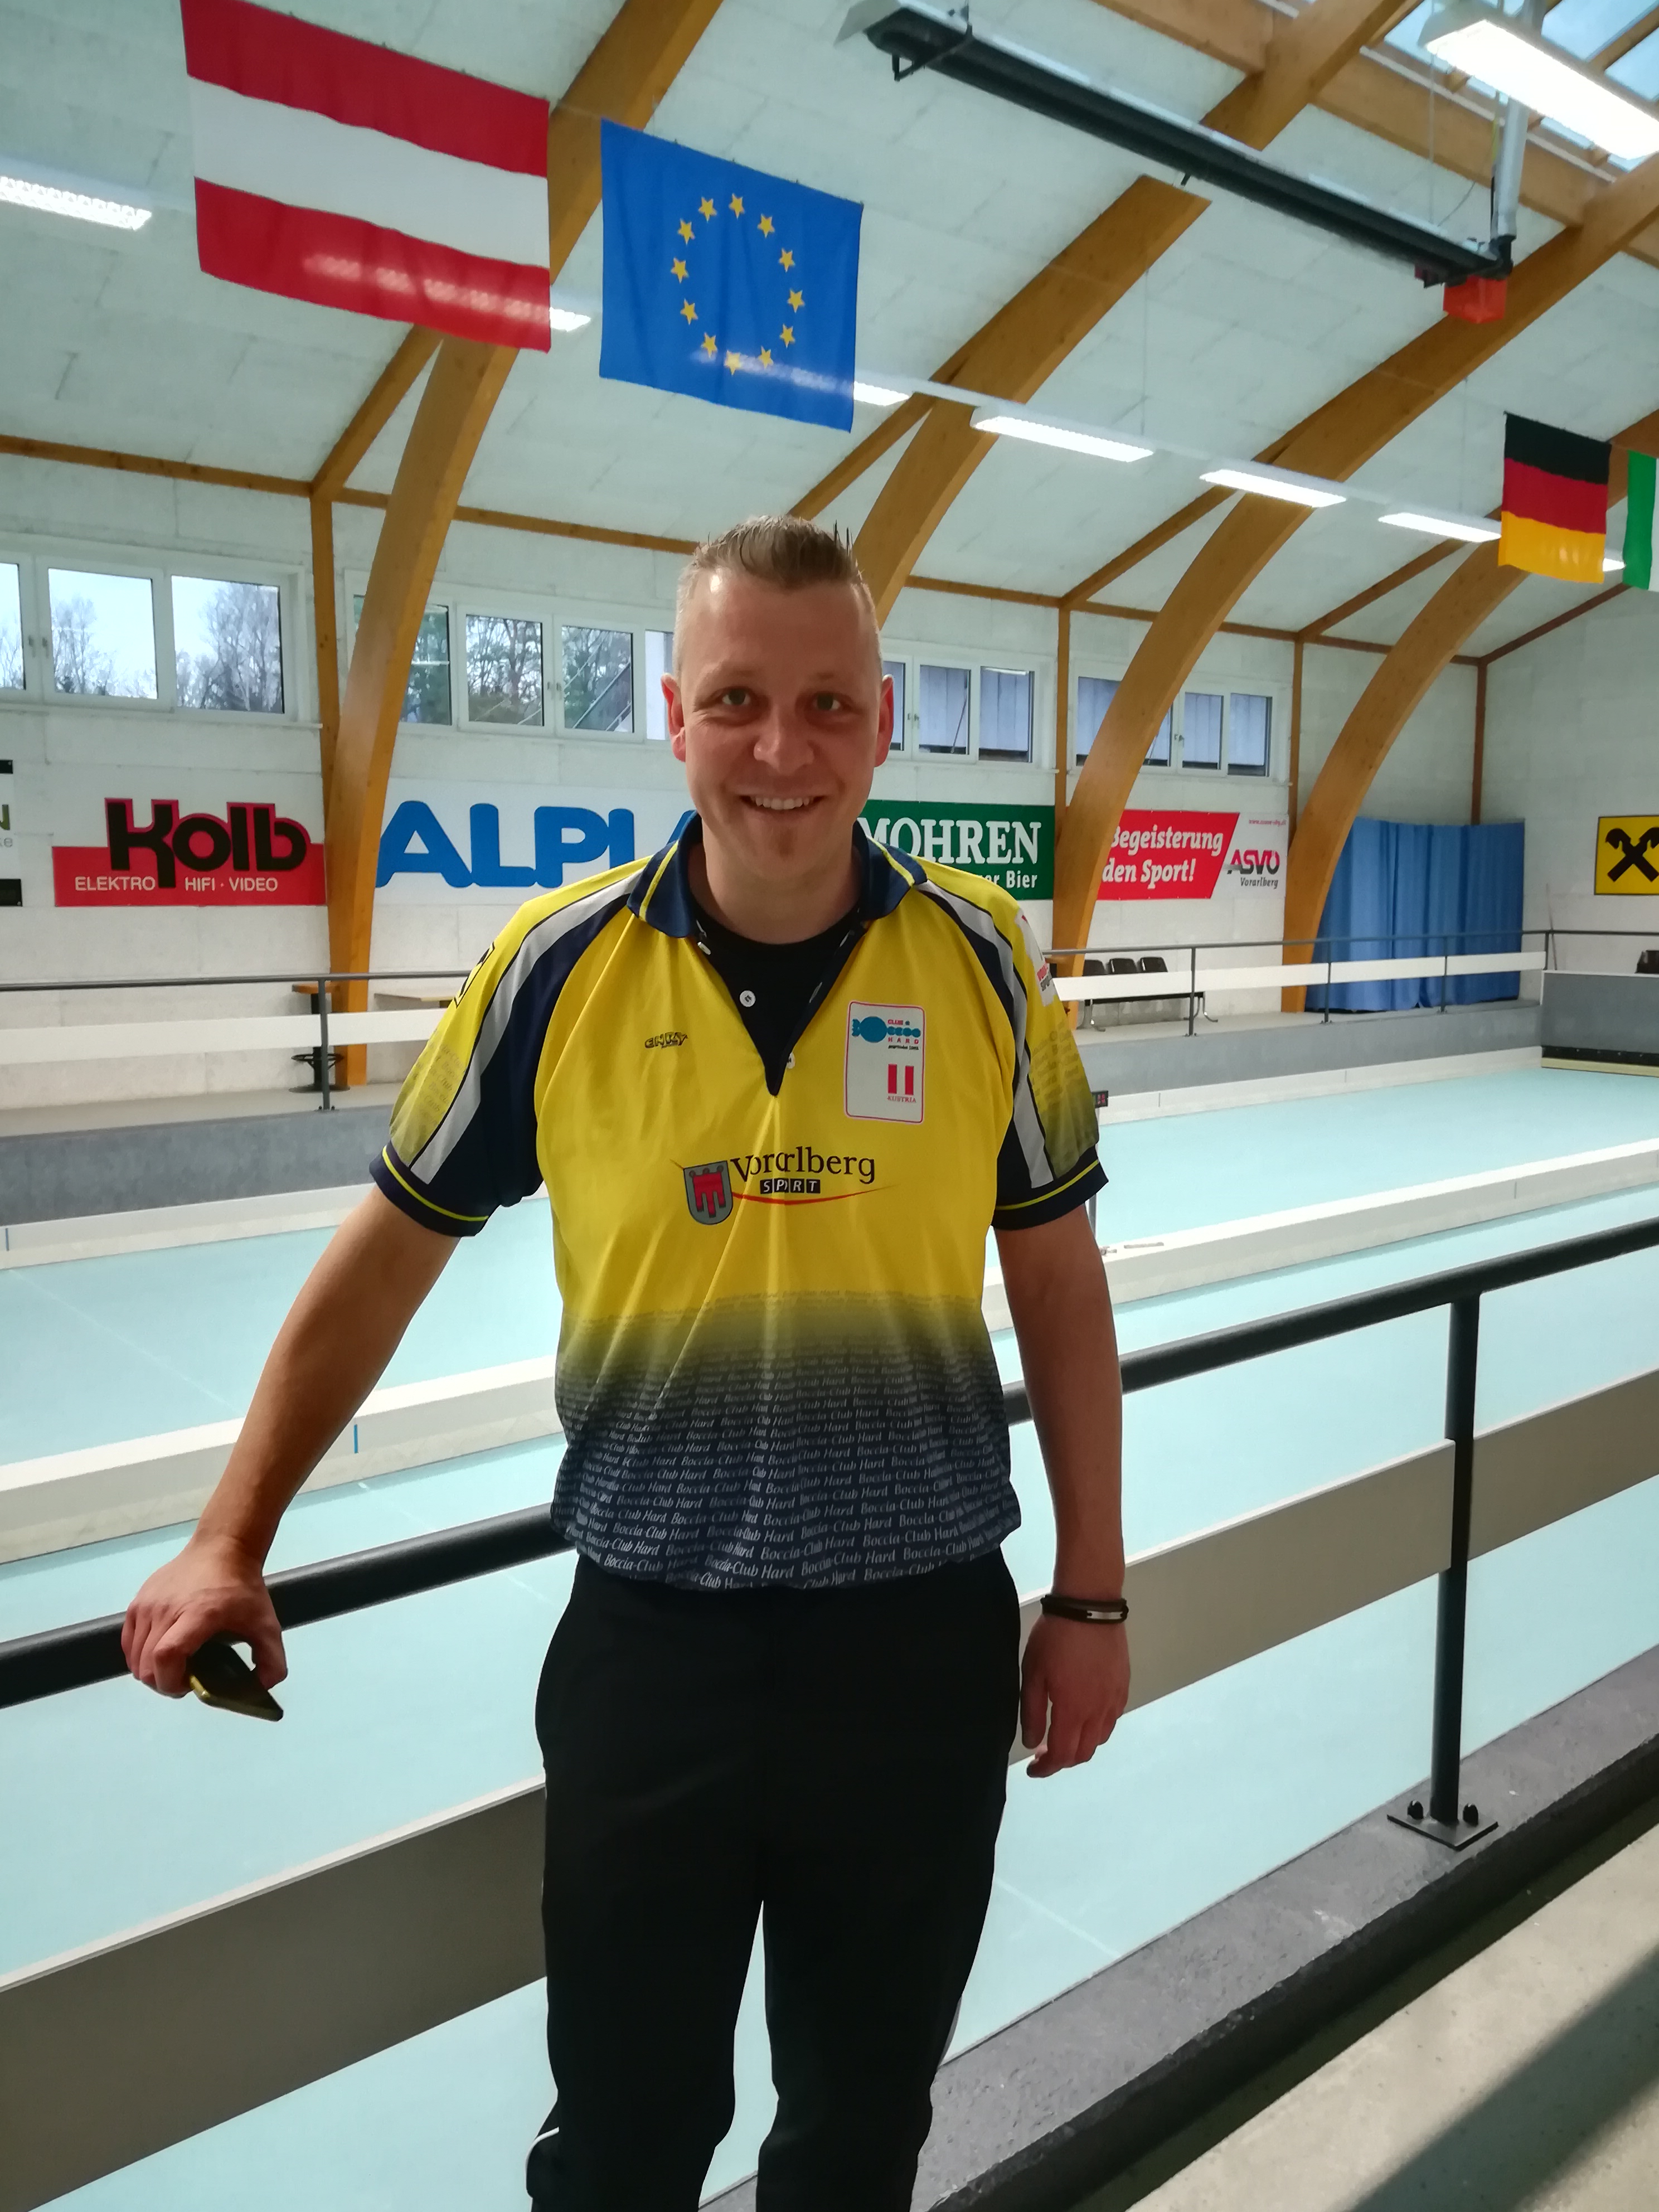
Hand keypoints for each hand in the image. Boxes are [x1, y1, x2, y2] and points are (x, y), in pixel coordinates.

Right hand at [122, 1533, 285, 1698]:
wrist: (222, 1548)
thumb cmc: (243, 1588)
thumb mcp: (267, 1624)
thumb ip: (273, 1660)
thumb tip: (263, 1688)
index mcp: (197, 1615)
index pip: (166, 1656)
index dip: (171, 1682)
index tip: (188, 1686)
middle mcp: (165, 1609)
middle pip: (146, 1664)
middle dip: (163, 1683)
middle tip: (184, 1678)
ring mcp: (147, 1604)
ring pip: (134, 1656)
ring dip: (151, 1670)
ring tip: (174, 1664)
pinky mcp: (137, 1601)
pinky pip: (128, 1641)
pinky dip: (138, 1655)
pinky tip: (160, 1652)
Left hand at [1020, 1614, 1129, 1778]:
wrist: (1090, 1608)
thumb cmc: (1055, 1639)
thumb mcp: (1033, 1673)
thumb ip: (1033, 1712)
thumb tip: (1033, 1743)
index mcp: (1073, 1712)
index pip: (1062, 1756)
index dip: (1047, 1769)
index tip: (1032, 1769)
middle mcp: (1098, 1713)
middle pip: (1083, 1753)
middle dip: (1063, 1760)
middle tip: (1044, 1753)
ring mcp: (1114, 1700)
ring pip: (1100, 1739)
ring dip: (1081, 1746)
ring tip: (1064, 1735)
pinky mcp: (1123, 1687)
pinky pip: (1111, 1720)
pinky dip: (1097, 1729)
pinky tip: (1085, 1716)